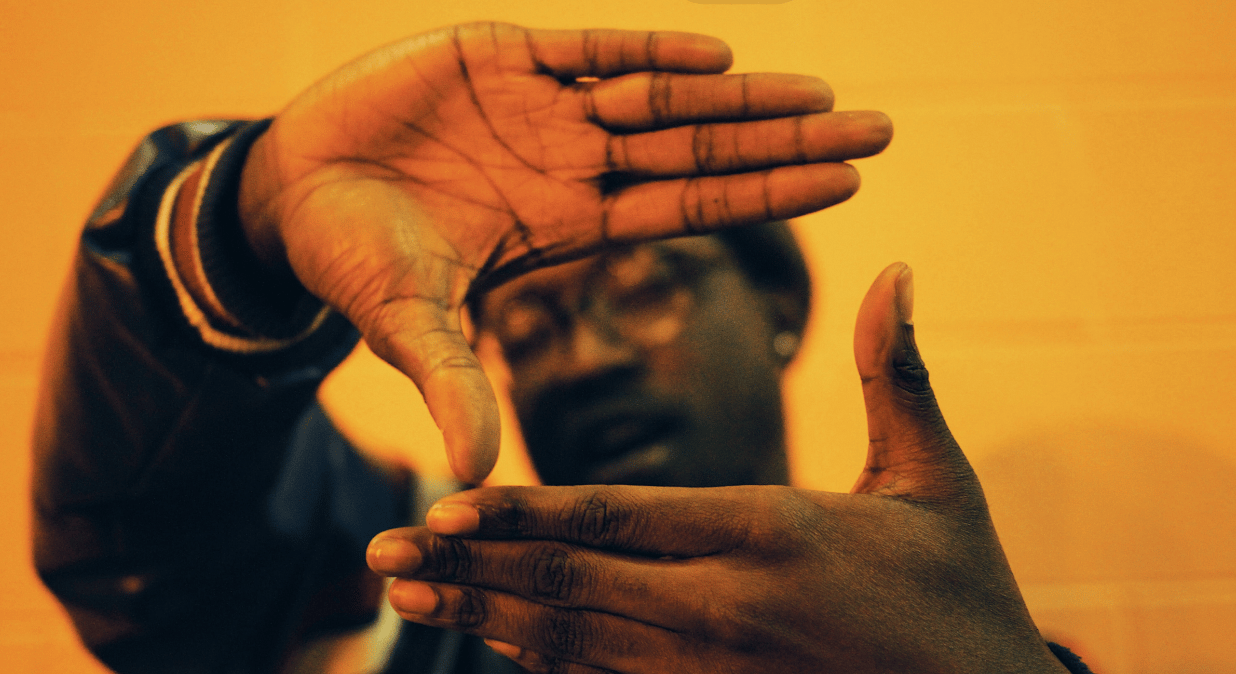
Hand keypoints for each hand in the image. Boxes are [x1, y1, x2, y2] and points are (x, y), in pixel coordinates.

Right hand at [237, 22, 892, 481]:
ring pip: (662, 95)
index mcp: (568, 223)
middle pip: (700, 148)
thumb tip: (475, 473)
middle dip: (786, 138)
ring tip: (821, 93)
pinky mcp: (499, 54)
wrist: (290, 192)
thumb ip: (451, 383)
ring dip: (739, 94)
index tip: (846, 184)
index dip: (766, 194)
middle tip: (877, 129)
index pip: (690, 207)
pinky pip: (589, 46)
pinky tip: (717, 55)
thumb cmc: (353, 261)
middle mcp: (572, 161)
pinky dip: (648, 51)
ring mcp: (543, 106)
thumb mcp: (408, 325)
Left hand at [367, 264, 1066, 673]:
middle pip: (570, 584)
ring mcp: (715, 673)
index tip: (441, 503)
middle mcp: (725, 608)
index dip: (521, 513)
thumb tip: (899, 270)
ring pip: (572, 643)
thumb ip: (896, 375)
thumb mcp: (936, 478)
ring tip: (408, 597)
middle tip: (383, 553)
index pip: (616, 519)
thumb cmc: (962, 593)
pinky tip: (491, 641)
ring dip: (484, 618)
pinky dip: (542, 661)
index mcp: (770, 533)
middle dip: (469, 568)